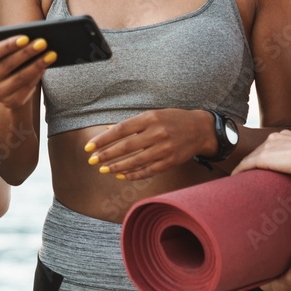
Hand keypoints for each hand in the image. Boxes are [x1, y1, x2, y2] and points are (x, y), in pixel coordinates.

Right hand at [0, 27, 56, 110]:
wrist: (6, 89)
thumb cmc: (2, 62)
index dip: (8, 45)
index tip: (25, 37)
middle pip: (8, 64)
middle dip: (27, 53)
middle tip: (43, 42)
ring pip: (20, 77)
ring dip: (37, 65)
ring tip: (51, 54)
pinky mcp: (9, 102)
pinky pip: (26, 88)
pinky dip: (37, 77)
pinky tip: (45, 67)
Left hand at [83, 109, 216, 180]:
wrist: (201, 129)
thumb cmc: (172, 120)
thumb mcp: (152, 115)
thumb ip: (131, 123)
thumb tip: (106, 130)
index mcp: (150, 118)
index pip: (120, 130)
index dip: (103, 139)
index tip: (89, 147)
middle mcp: (157, 133)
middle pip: (126, 147)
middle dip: (106, 155)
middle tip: (92, 161)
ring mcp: (165, 149)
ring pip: (136, 161)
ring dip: (117, 167)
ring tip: (104, 170)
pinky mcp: (171, 162)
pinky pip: (148, 171)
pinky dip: (134, 174)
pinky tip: (122, 176)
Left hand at [232, 130, 290, 177]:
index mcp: (285, 135)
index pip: (269, 147)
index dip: (264, 157)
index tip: (261, 166)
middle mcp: (274, 138)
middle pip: (257, 152)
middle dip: (252, 163)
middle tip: (247, 174)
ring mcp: (268, 146)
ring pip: (250, 158)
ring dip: (245, 169)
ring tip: (241, 178)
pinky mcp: (263, 157)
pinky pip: (246, 165)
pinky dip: (239, 171)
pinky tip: (235, 177)